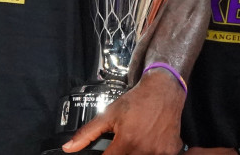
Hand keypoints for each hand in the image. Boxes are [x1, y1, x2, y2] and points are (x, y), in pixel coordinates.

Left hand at [63, 70, 184, 154]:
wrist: (163, 91)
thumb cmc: (137, 101)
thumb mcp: (109, 114)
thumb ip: (87, 133)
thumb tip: (68, 148)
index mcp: (127, 141)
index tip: (107, 153)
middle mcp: (144, 149)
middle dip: (121, 154)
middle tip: (123, 143)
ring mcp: (160, 152)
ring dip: (135, 154)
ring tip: (136, 141)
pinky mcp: (171, 151)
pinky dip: (152, 153)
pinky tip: (149, 143)